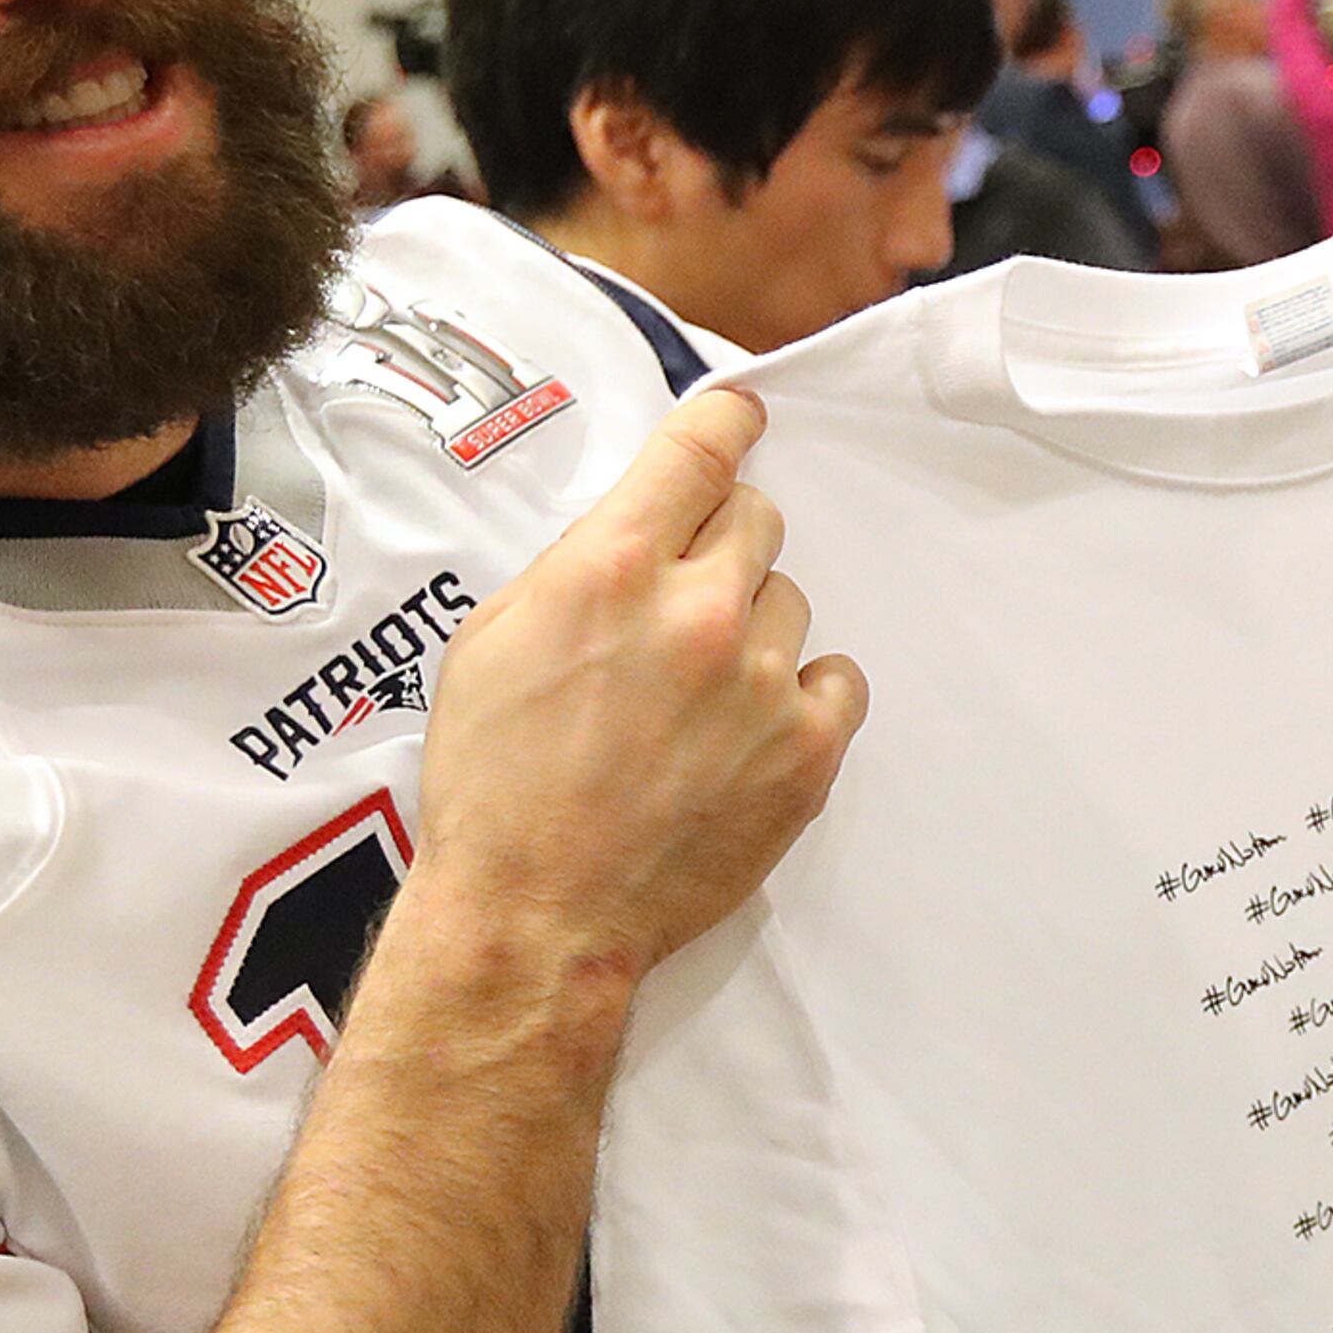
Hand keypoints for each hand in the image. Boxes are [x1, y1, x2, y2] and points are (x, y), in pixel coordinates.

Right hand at [414, 387, 866, 983]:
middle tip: (682, 605)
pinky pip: (838, 680)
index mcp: (615, 566)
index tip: (742, 419)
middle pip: (757, 520)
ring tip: (698, 696)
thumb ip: (577, 565)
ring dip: (754, 630)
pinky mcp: (806, 753)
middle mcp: (700, 610)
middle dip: (722, 547)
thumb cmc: (494, 783)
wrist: (535, 914)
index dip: (727, 423)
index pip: (702, 448)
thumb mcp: (494, 640)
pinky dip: (802, 695)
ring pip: (792, 603)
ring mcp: (764, 683)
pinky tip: (750, 730)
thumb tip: (642, 526)